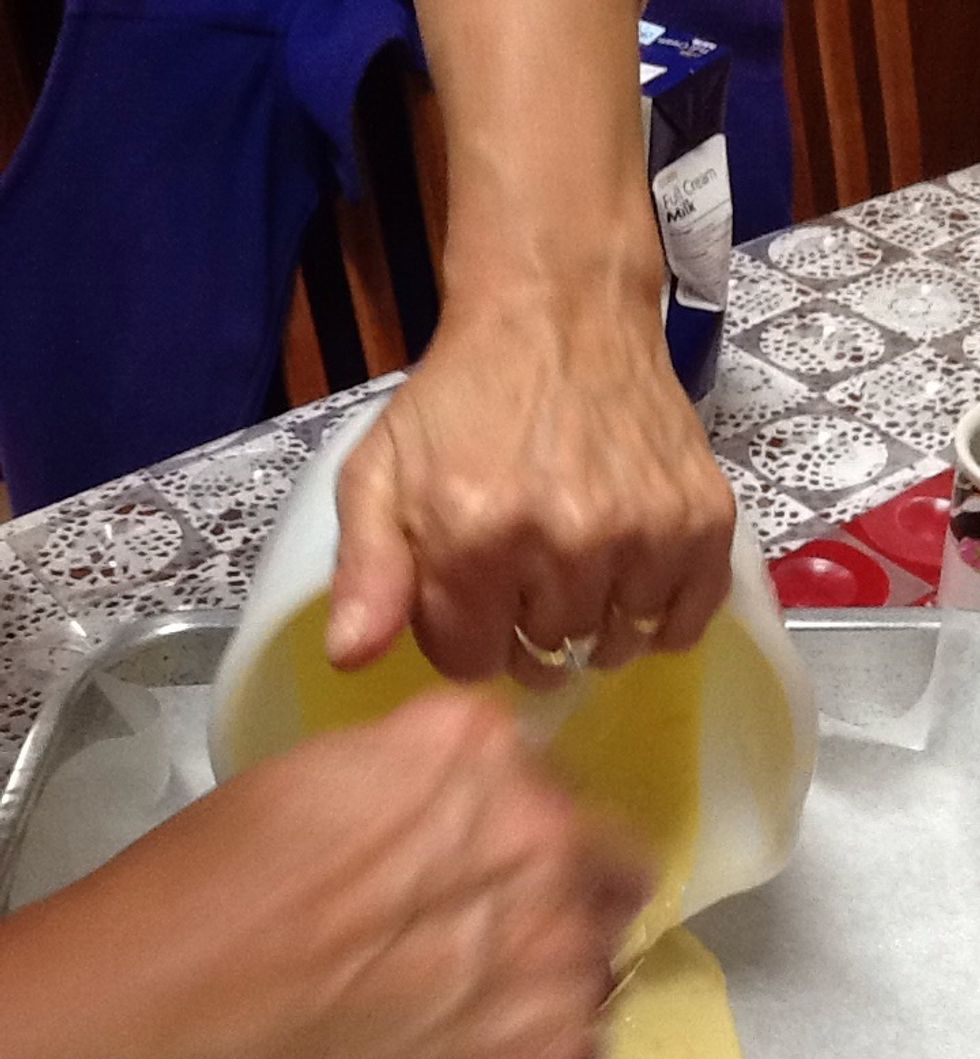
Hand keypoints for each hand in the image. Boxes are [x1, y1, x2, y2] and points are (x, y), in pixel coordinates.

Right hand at [48, 694, 643, 1058]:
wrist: (186, 1029)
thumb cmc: (218, 893)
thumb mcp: (320, 778)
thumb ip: (418, 777)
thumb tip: (449, 806)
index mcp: (479, 746)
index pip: (540, 766)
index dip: (507, 812)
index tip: (473, 848)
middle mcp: (546, 830)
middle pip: (599, 850)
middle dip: (553, 882)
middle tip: (479, 931)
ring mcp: (565, 945)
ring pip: (599, 949)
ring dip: (548, 965)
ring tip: (460, 1006)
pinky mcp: (561, 1052)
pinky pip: (578, 1040)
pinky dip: (531, 1049)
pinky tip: (456, 1058)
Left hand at [329, 281, 734, 687]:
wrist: (559, 312)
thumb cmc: (462, 399)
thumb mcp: (380, 470)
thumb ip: (365, 570)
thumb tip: (352, 659)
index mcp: (475, 536)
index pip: (471, 662)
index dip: (465, 635)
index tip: (471, 592)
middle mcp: (567, 542)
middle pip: (547, 659)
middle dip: (526, 630)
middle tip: (525, 573)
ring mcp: (645, 533)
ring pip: (615, 646)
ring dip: (593, 625)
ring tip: (578, 569)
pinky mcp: (704, 521)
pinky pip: (686, 622)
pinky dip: (659, 616)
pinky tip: (632, 576)